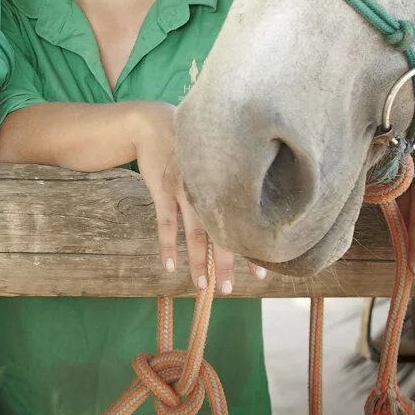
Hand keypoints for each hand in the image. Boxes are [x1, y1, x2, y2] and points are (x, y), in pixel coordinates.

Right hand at [127, 101, 264, 294]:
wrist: (155, 124)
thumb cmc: (194, 149)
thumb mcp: (219, 158)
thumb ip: (234, 184)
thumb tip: (258, 218)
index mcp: (228, 181)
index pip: (245, 221)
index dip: (252, 249)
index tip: (260, 275)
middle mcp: (209, 186)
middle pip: (221, 231)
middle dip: (225, 264)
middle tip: (230, 290)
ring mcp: (184, 188)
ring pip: (193, 232)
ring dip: (198, 261)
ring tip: (203, 286)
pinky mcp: (162, 188)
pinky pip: (165, 222)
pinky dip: (167, 245)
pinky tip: (170, 266)